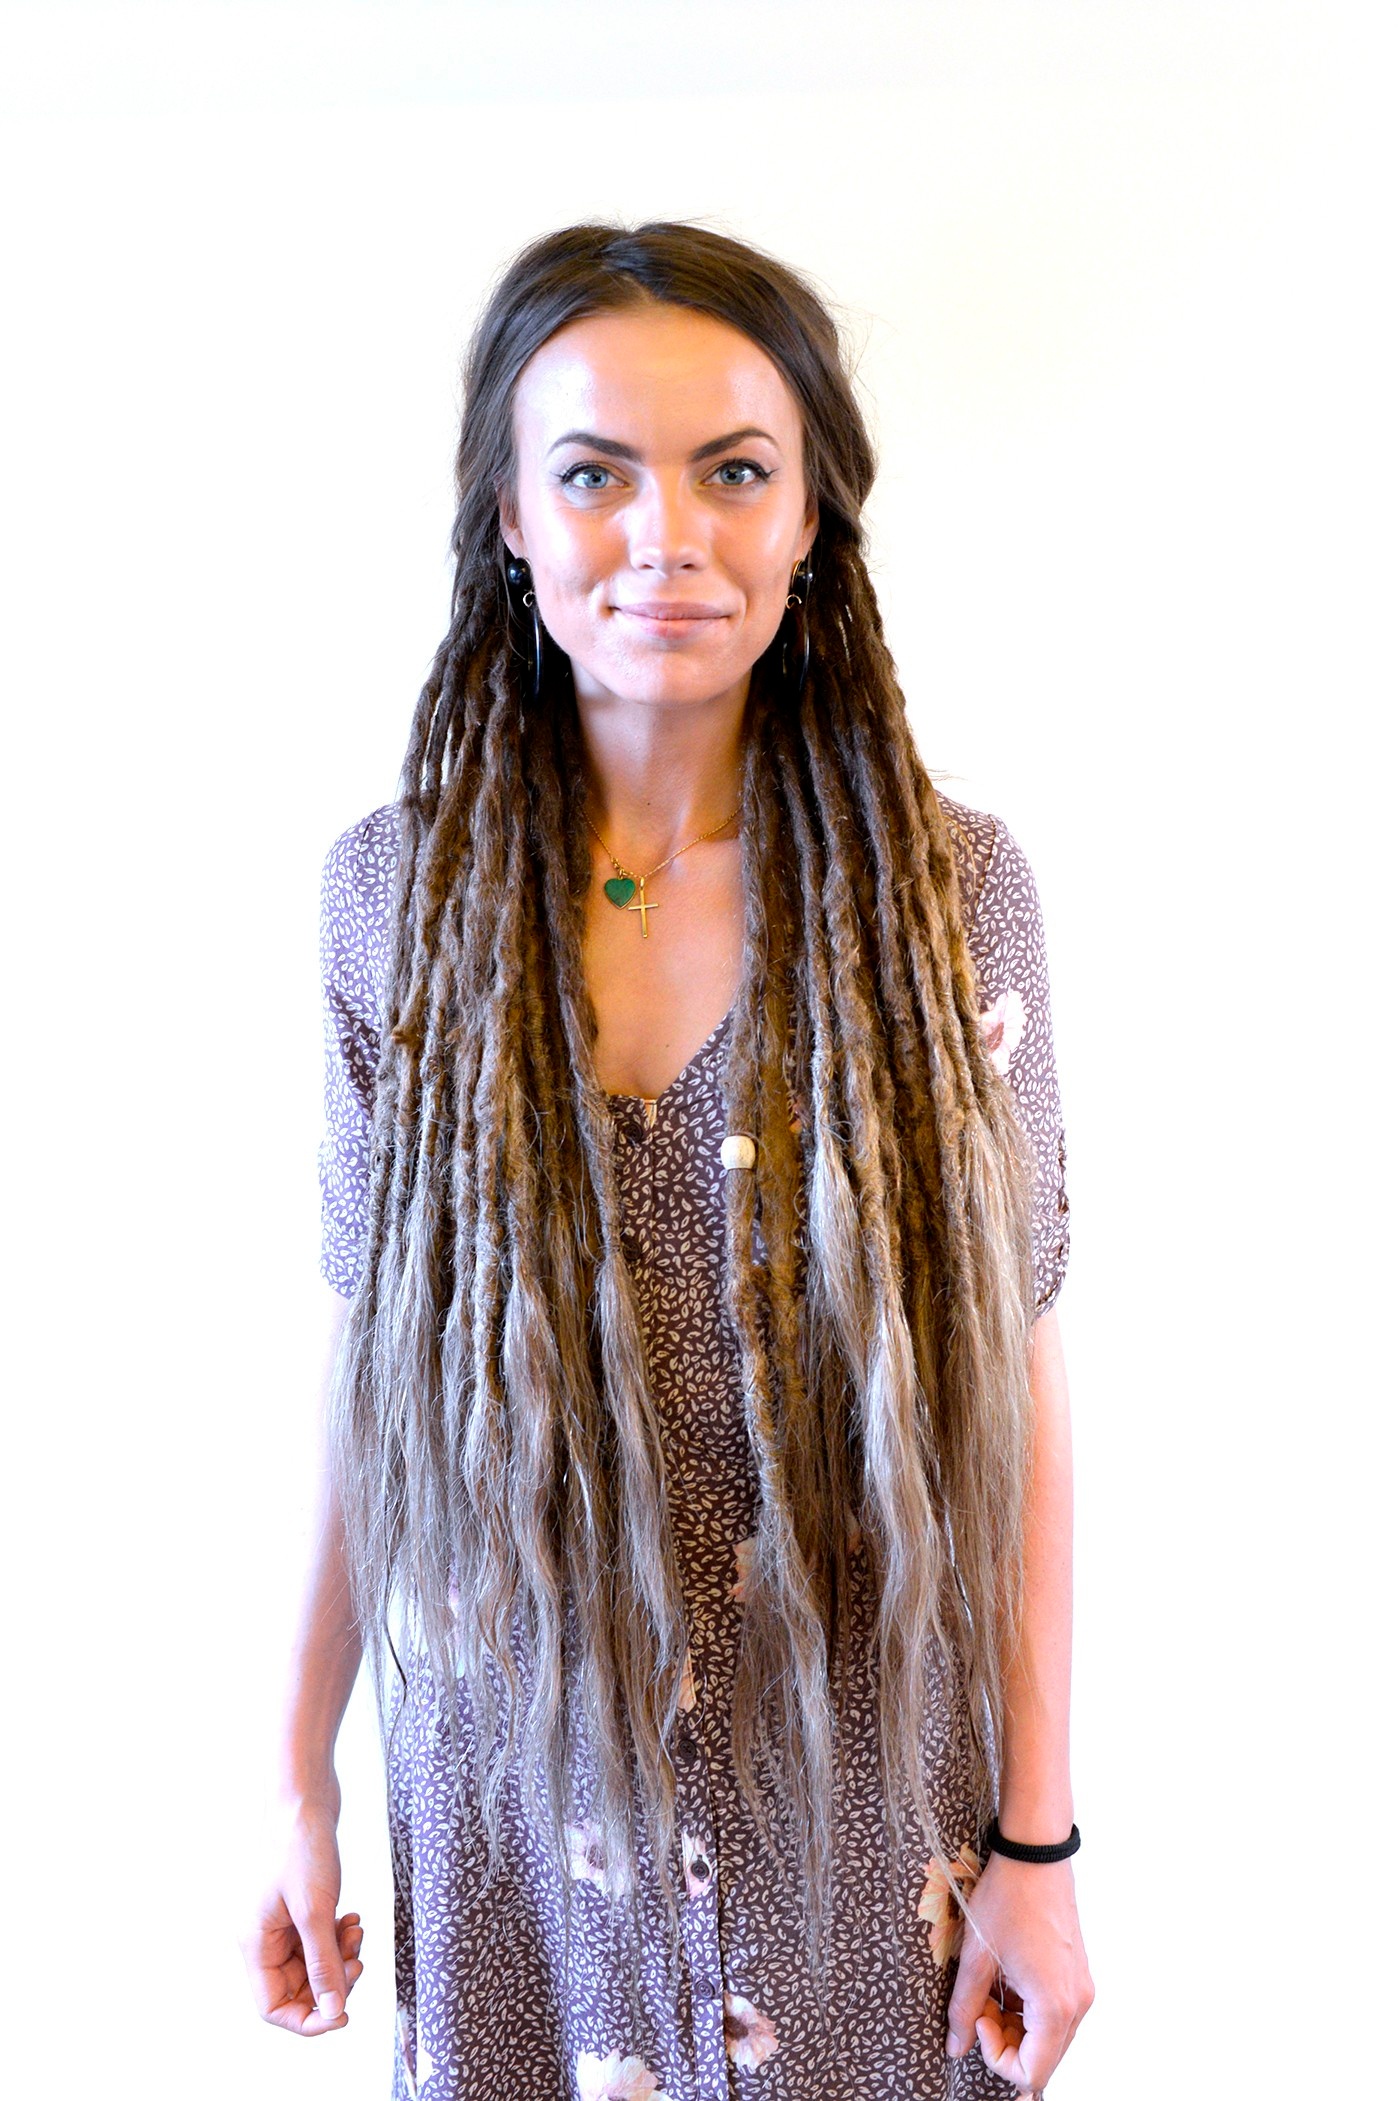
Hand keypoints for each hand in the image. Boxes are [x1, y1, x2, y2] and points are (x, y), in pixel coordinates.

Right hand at [241, 1799, 365, 2035]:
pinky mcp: (299, 1906)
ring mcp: (281, 1922)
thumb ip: (324, 1965)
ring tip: (355, 1931)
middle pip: (296, 1988)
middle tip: (357, 1961)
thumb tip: (333, 2013)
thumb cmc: (301, 1845)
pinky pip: (318, 1940)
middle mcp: (264, 1937)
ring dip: (339, 1957)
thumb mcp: (315, 1910)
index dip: (307, 2019)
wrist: (305, 1795)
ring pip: (311, 1965)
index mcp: (255, 1943)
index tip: (343, 2015)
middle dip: (331, 1982)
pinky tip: (351, 1918)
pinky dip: (338, 1937)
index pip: (273, 2007)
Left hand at [944, 1852, 1092, 2092]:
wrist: (1035, 1852)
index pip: (1033, 2073)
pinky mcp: (1075, 1975)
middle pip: (1042, 2057)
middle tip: (978, 2003)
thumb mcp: (976, 1957)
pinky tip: (1004, 1976)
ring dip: (1013, 2024)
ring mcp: (1080, 1989)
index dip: (997, 2059)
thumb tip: (956, 2048)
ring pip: (1046, 2035)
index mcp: (1055, 2005)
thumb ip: (964, 2009)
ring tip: (989, 1985)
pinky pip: (1052, 2012)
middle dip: (1003, 2041)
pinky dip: (1025, 2008)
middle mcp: (1077, 2003)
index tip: (978, 2019)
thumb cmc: (1007, 1898)